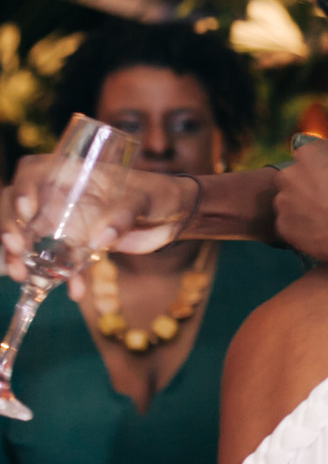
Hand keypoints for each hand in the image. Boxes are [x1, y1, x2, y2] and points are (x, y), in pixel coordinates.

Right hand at [2, 157, 195, 296]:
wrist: (175, 216)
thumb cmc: (158, 194)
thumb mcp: (145, 198)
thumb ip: (126, 214)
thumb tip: (103, 239)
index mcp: (74, 173)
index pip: (34, 171)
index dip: (24, 187)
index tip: (27, 210)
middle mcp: (64, 196)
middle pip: (22, 208)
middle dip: (12, 230)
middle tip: (17, 252)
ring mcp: (69, 222)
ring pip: (33, 238)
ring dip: (24, 258)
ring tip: (24, 277)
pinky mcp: (80, 247)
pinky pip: (62, 261)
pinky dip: (63, 278)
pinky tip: (74, 291)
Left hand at [273, 140, 327, 273]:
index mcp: (308, 156)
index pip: (314, 150)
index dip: (327, 156)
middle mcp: (289, 175)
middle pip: (296, 175)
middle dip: (309, 181)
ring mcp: (283, 203)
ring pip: (289, 201)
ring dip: (301, 204)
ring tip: (322, 214)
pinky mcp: (283, 227)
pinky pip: (289, 223)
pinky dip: (300, 225)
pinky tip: (317, 229)